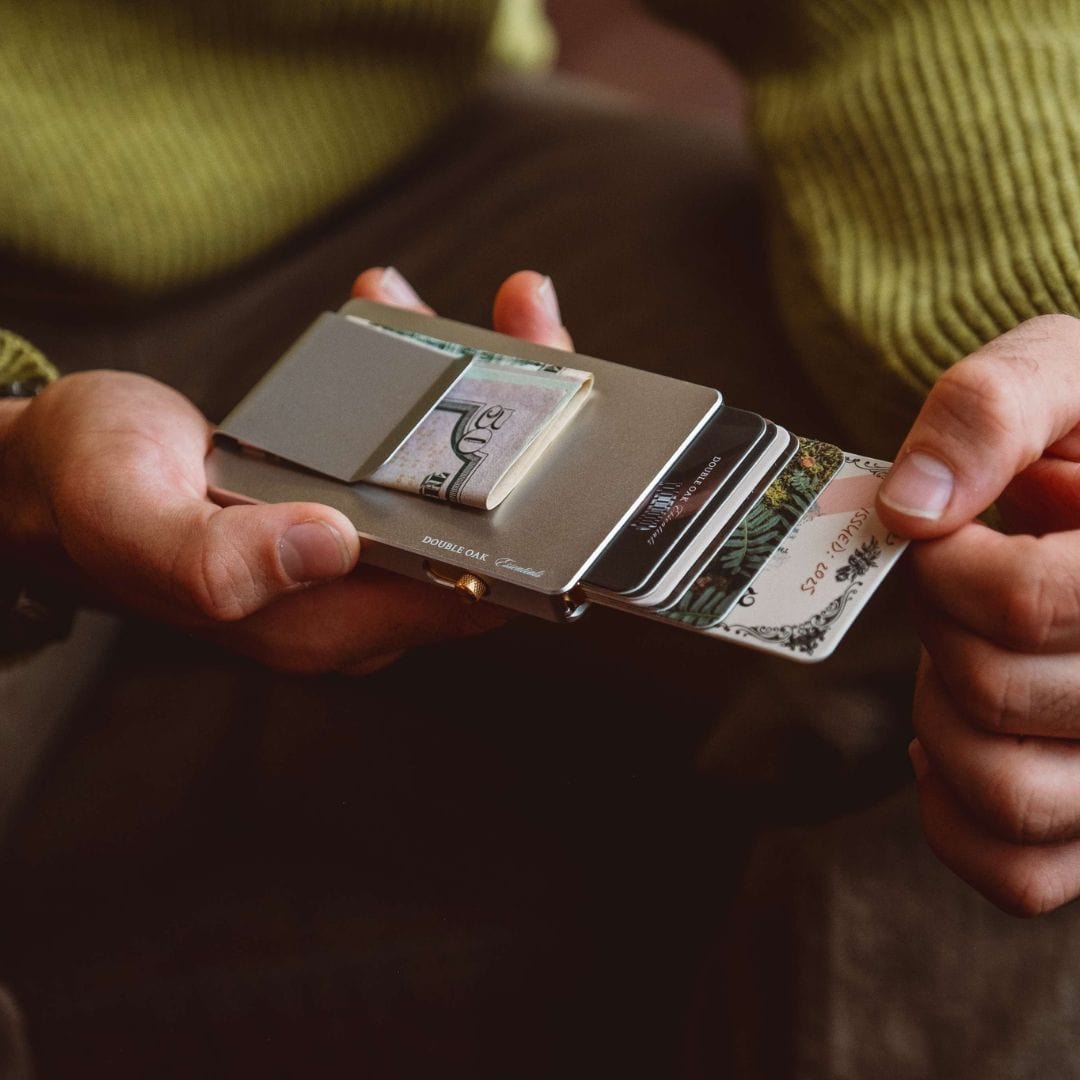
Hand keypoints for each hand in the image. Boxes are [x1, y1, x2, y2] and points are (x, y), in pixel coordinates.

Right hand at [0, 269, 572, 674]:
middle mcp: (360, 594)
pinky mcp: (347, 498)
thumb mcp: (134, 519)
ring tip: (503, 307)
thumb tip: (330, 545)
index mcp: (326, 623)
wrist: (56, 468)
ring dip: (493, 389)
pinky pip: (417, 447)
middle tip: (538, 332)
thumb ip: (219, 558)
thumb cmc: (88, 495)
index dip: (542, 535)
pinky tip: (413, 312)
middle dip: (532, 432)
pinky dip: (434, 380)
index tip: (575, 444)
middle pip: (491, 531)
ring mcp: (358, 546)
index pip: (476, 597)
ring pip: (462, 480)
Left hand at [875, 314, 1079, 914]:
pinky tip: (955, 733)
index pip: (1025, 603)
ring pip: (1008, 795)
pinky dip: (955, 812)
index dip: (943, 564)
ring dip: (942, 717)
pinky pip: (1021, 875)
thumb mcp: (1070, 373)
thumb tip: (907, 507)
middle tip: (961, 580)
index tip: (939, 528)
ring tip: (967, 654)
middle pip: (998, 690)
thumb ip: (992, 411)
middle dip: (938, 624)